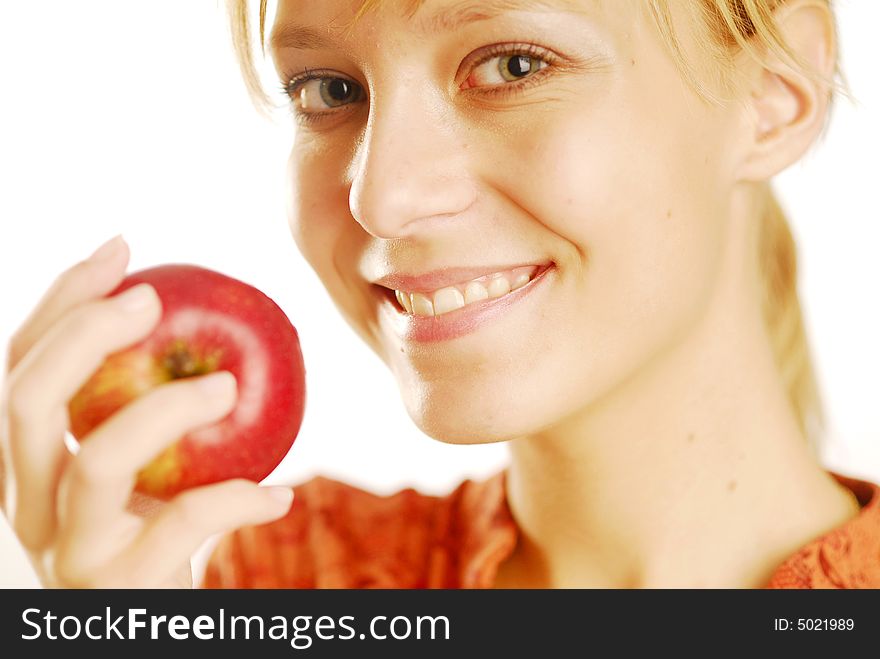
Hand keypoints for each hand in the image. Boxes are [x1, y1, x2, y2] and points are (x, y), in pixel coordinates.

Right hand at [0, 236, 293, 587]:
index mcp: (27, 466)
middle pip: (26, 404)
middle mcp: (29, 507)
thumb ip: (149, 407)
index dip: (61, 302)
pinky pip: (178, 526)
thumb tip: (196, 316)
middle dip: (85, 336)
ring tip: (227, 386)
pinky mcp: (120, 592)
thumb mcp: (147, 470)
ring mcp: (68, 554)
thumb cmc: (157, 538)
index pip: (19, 367)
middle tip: (153, 300)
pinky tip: (279, 494)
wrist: (151, 633)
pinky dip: (235, 501)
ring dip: (166, 409)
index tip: (122, 249)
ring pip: (97, 464)